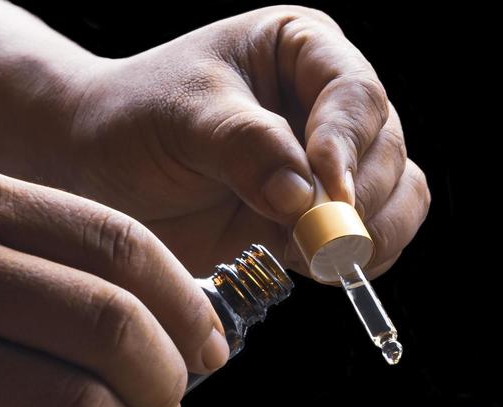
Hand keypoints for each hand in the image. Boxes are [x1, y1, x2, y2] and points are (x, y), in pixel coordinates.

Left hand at [54, 6, 429, 279]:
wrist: (102, 170)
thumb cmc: (134, 122)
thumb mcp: (181, 119)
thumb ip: (245, 148)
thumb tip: (304, 197)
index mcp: (303, 49)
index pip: (356, 94)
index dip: (348, 144)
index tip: (327, 191)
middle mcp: (333, 102)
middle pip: (389, 150)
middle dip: (357, 200)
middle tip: (311, 236)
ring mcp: (340, 162)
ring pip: (401, 197)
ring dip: (367, 235)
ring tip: (306, 249)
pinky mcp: (332, 215)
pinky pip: (381, 240)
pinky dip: (360, 261)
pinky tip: (309, 261)